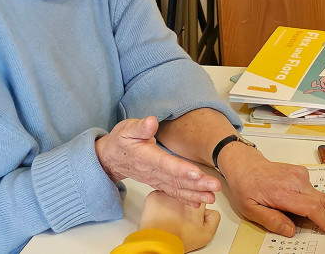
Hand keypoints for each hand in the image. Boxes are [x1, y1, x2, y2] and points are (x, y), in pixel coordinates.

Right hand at [95, 116, 220, 205]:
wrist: (111, 158)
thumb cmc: (121, 141)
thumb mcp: (127, 129)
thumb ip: (140, 127)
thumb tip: (152, 122)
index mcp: (145, 157)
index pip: (165, 164)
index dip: (180, 169)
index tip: (196, 173)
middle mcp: (152, 172)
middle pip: (176, 179)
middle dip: (196, 184)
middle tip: (214, 186)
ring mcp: (155, 179)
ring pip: (177, 188)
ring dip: (195, 193)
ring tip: (212, 196)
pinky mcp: (158, 182)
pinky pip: (173, 192)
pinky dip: (186, 198)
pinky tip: (200, 202)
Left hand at [139, 190, 220, 251]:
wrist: (159, 242)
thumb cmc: (181, 239)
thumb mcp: (207, 234)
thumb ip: (214, 217)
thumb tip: (211, 210)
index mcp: (197, 199)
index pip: (202, 193)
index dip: (200, 203)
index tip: (194, 213)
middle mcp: (183, 192)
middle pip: (187, 192)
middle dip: (186, 203)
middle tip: (182, 217)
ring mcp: (168, 193)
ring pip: (173, 194)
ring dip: (173, 201)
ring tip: (171, 217)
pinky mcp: (154, 196)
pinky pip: (160, 197)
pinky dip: (161, 204)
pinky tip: (162, 214)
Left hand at [218, 143, 324, 236]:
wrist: (246, 164)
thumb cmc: (247, 186)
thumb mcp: (251, 209)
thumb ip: (272, 220)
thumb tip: (291, 231)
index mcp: (283, 192)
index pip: (311, 208)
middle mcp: (295, 181)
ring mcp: (300, 175)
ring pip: (323, 195)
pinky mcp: (302, 173)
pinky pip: (315, 191)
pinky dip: (321, 201)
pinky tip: (318, 209)